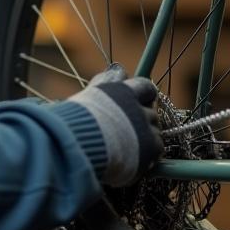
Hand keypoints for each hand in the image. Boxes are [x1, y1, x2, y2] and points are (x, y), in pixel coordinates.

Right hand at [68, 64, 162, 186]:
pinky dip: (149, 155)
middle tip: (130, 132)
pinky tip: (136, 160)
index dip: (144, 95)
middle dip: (143, 120)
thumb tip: (117, 70)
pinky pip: (158, 148)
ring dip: (146, 137)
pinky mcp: (149, 147)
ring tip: (128, 149)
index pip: (144, 86)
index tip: (139, 103)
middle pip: (151, 110)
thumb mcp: (86, 96)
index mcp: (122, 91)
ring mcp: (144, 126)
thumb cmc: (71, 123)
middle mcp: (136, 106)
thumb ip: (104, 84)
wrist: (75, 147)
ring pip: (155, 129)